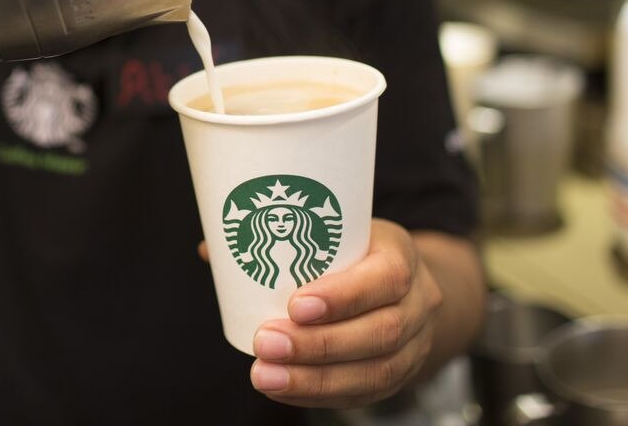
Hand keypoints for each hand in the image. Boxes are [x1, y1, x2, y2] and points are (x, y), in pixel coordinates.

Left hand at [246, 219, 443, 407]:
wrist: (405, 285)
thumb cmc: (356, 251)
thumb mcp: (334, 232)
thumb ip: (279, 239)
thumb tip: (210, 248)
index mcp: (402, 256)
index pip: (386, 277)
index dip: (344, 296)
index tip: (294, 305)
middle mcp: (418, 302)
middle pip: (380, 332)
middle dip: (318, 344)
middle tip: (267, 343)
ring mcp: (415, 344)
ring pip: (375, 371)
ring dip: (315, 378)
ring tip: (266, 375)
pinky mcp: (400, 375)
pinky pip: (365, 393)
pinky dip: (320, 394)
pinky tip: (283, 388)